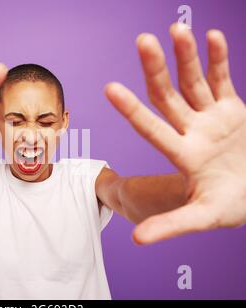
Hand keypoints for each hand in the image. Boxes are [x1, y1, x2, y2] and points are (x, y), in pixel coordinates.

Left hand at [105, 23, 245, 243]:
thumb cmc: (231, 207)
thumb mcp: (204, 216)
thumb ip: (172, 225)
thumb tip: (136, 240)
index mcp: (183, 154)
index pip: (151, 128)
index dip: (132, 110)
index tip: (110, 89)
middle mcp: (192, 131)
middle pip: (168, 96)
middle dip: (156, 70)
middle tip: (142, 42)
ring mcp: (212, 118)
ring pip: (194, 81)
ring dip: (186, 56)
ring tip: (177, 29)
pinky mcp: (233, 109)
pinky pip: (224, 79)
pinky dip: (219, 59)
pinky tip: (212, 37)